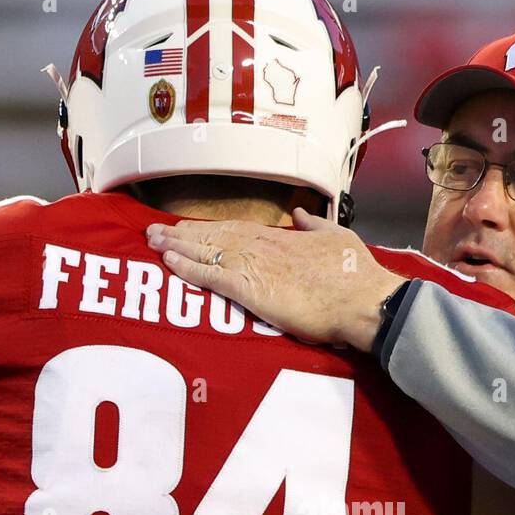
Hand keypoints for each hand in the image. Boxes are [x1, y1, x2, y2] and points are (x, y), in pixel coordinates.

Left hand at [145, 208, 401, 351]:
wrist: (362, 299)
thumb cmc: (356, 275)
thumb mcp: (339, 238)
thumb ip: (315, 226)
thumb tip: (299, 214)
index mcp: (283, 238)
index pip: (237, 229)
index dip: (211, 229)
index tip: (190, 227)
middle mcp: (263, 247)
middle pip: (215, 235)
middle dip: (183, 233)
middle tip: (155, 230)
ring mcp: (254, 266)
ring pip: (206, 250)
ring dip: (176, 245)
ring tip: (151, 240)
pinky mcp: (250, 289)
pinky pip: (210, 275)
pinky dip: (187, 267)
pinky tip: (168, 261)